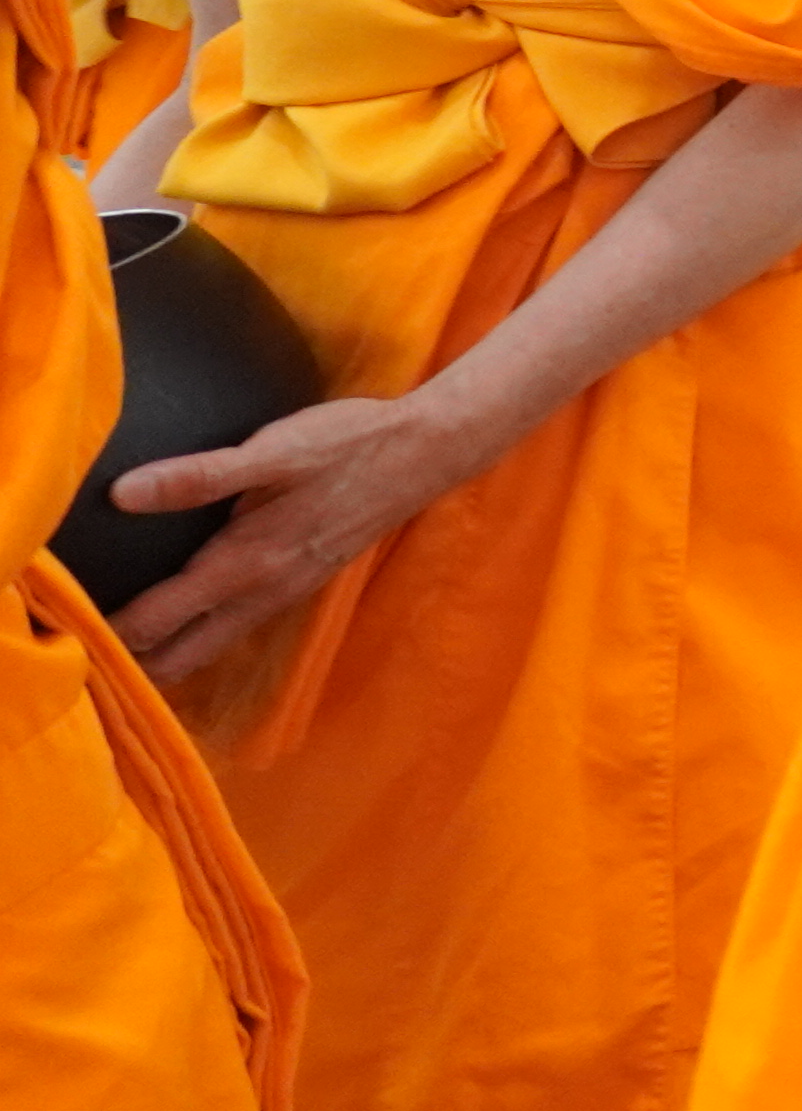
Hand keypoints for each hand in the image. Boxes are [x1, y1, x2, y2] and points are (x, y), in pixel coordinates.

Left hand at [103, 389, 505, 690]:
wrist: (430, 452)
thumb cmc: (349, 445)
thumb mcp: (274, 452)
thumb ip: (199, 476)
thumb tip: (124, 494)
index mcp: (246, 565)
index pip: (156, 624)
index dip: (105, 634)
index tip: (63, 632)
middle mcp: (263, 593)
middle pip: (179, 657)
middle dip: (130, 665)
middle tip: (80, 653)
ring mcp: (286, 592)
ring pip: (208, 647)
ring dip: (164, 655)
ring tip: (116, 646)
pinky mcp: (301, 580)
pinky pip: (235, 626)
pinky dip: (199, 635)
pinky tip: (183, 615)